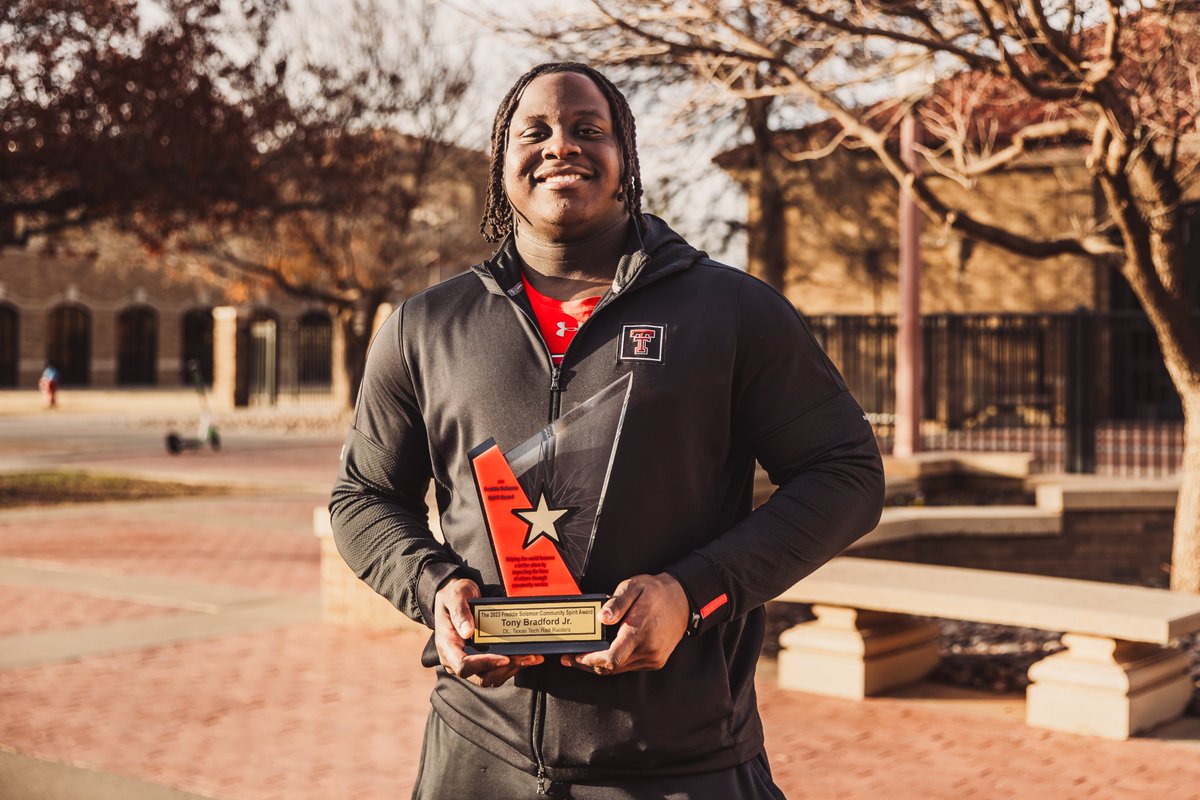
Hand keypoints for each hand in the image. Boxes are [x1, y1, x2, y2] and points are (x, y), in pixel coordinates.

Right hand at [433, 577, 542, 687]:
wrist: (454, 596)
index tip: (505, 658)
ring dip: (513, 669)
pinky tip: (528, 656)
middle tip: (528, 656)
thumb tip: (468, 631)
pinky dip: (513, 665)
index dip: (485, 664)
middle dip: (506, 668)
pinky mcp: (480, 660)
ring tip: (532, 657)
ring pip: (492, 676)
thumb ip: (460, 612)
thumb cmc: (453, 595)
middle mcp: (455, 659)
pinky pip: (496, 670)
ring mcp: (468, 662)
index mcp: (447, 646)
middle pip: (481, 676)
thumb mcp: (456, 595)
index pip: (463, 666)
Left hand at [561, 573, 688, 675]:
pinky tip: (605, 653)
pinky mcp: (656, 661)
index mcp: (639, 631)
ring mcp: (653, 658)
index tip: (575, 656)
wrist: (683, 599)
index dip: (590, 661)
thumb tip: (601, 617)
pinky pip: (630, 666)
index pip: (611, 658)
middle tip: (570, 658)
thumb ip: (617, 603)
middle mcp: (647, 650)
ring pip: (620, 669)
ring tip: (583, 655)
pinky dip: (615, 662)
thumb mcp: (633, 586)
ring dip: (601, 664)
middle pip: (611, 667)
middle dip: (589, 664)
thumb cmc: (656, 591)